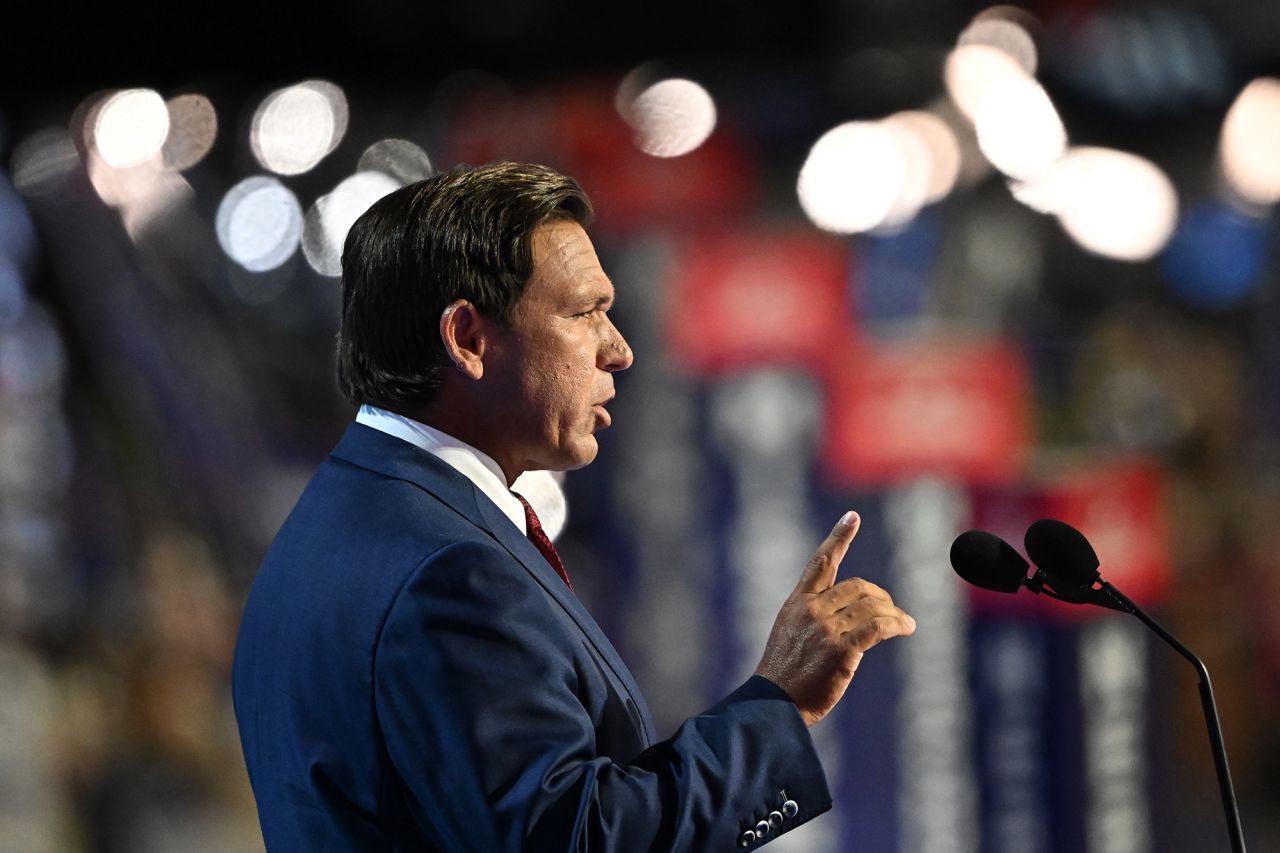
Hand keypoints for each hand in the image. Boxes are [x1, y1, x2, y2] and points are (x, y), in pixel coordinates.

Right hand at [752, 511, 916, 726]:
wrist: (773, 704)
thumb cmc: (784, 675)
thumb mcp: (789, 633)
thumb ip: (814, 617)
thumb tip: (852, 612)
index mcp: (797, 603)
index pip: (820, 562)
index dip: (838, 537)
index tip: (853, 516)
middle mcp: (811, 610)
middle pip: (858, 587)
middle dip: (881, 597)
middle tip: (892, 611)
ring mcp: (826, 629)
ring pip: (872, 606)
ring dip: (894, 613)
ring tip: (905, 623)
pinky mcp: (841, 650)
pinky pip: (878, 628)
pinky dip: (897, 624)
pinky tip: (906, 628)